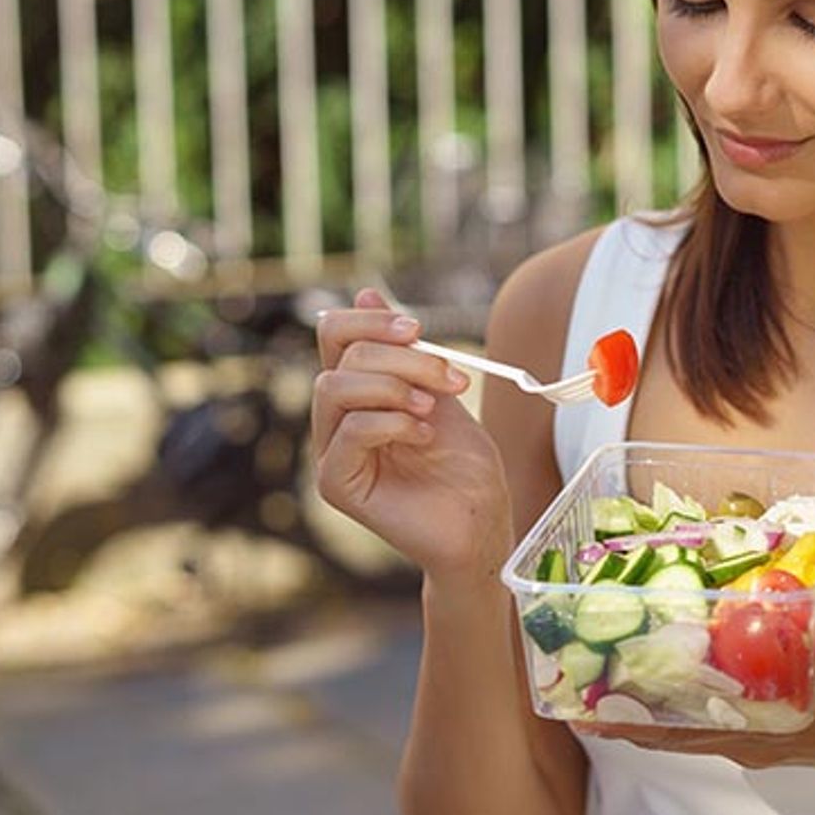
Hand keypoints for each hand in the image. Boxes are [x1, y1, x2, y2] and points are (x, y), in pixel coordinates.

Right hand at [312, 289, 512, 583]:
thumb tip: (366, 293)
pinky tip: (423, 434)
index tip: (416, 328)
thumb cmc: (463, 464)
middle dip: (402, 358)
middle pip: (341, 358)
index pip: (335, 336)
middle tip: (449, 378)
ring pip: (334, 388)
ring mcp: (332, 453)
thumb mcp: (439, 391)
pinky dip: (391, 422)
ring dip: (393, 386)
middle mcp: (336, 420)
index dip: (369, 321)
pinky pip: (348, 433)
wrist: (482, 521)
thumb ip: (405, 352)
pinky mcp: (338, 484)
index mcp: (358, 392)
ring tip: (432, 408)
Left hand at [573, 621, 814, 783]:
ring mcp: (756, 733)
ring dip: (643, 709)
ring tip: (596, 684)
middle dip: (625, 714)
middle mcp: (755, 736)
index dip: (645, 717)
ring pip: (685, 727)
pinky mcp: (764, 723)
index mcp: (777, 724)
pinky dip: (673, 702)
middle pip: (675, 732)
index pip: (695, 727)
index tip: (597, 705)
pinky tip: (655, 675)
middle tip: (575, 691)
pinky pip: (705, 717)